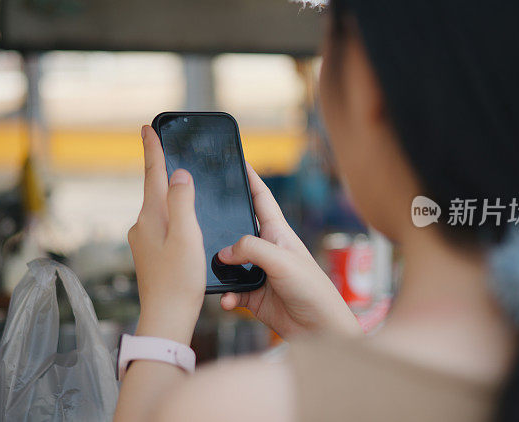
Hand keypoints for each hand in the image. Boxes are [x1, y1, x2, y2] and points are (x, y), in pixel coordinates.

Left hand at [127, 125, 205, 345]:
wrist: (166, 320)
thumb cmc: (179, 281)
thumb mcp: (187, 236)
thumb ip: (181, 201)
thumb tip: (178, 175)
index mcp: (151, 217)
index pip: (152, 174)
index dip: (152, 149)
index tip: (146, 128)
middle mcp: (142, 226)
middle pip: (153, 189)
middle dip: (159, 169)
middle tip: (161, 145)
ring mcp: (143, 242)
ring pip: (158, 209)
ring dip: (167, 194)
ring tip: (179, 182)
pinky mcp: (150, 255)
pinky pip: (161, 225)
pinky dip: (171, 216)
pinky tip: (182, 222)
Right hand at [218, 163, 360, 338]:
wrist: (319, 329)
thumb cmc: (312, 290)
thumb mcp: (282, 261)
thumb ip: (252, 249)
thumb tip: (223, 253)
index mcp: (277, 232)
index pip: (261, 198)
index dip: (249, 178)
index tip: (236, 161)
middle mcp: (266, 249)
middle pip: (237, 230)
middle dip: (219, 226)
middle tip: (199, 217)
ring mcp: (258, 272)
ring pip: (228, 263)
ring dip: (218, 268)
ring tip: (209, 269)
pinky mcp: (253, 295)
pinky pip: (230, 291)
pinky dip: (225, 295)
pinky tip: (227, 300)